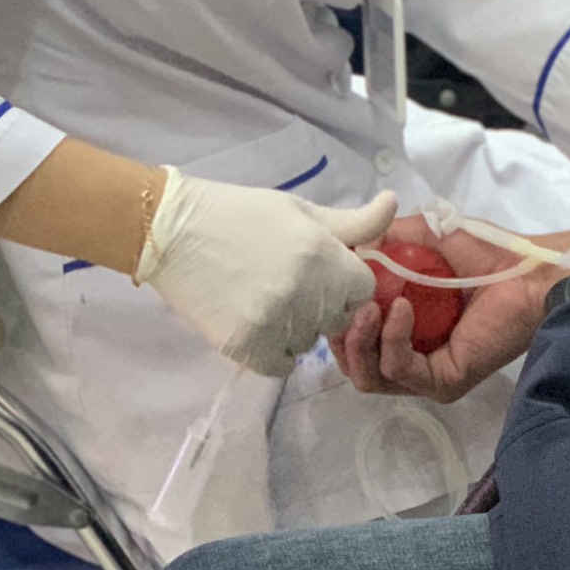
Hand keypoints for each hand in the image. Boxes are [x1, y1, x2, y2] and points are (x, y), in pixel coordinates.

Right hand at [136, 169, 391, 375]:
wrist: (174, 233)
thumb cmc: (242, 214)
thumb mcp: (302, 212)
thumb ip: (354, 222)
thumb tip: (395, 205)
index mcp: (325, 258)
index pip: (364, 290)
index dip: (346, 283)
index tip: (323, 274)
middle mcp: (306, 294)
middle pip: (337, 318)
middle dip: (322, 306)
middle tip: (288, 284)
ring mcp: (275, 323)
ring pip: (308, 342)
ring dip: (295, 329)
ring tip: (265, 299)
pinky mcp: (245, 346)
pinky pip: (278, 364)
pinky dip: (271, 351)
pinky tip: (256, 323)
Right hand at [328, 220, 560, 403]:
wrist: (529, 270)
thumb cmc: (485, 253)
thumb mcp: (425, 236)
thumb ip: (386, 237)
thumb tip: (347, 242)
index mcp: (403, 331)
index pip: (354, 341)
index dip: (336, 321)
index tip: (331, 290)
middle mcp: (411, 359)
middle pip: (355, 366)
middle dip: (341, 337)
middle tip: (346, 305)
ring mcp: (426, 376)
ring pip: (370, 377)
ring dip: (360, 341)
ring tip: (369, 307)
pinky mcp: (443, 383)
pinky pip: (401, 371)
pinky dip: (392, 340)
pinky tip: (400, 308)